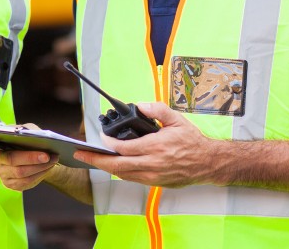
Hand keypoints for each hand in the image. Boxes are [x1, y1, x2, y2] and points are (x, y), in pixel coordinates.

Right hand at [0, 123, 59, 191]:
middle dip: (30, 157)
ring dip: (39, 166)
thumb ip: (23, 130)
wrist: (37, 157)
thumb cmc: (29, 141)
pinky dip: (40, 173)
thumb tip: (25, 134)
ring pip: (21, 172)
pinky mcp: (13, 185)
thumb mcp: (26, 130)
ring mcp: (4, 175)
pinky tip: (49, 167)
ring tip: (53, 160)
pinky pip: (27, 181)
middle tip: (45, 155)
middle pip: (10, 160)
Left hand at [72, 102, 214, 187]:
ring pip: (122, 174)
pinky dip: (119, 172)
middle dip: (96, 160)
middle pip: (117, 165)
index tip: (100, 137)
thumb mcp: (177, 119)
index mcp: (156, 147)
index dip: (107, 143)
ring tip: (91, 159)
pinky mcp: (155, 182)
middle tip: (80, 154)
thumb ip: (158, 110)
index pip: (123, 148)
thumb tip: (141, 106)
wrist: (208, 163)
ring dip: (105, 167)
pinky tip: (112, 165)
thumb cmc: (192, 141)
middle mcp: (152, 164)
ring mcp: (153, 175)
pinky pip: (132, 179)